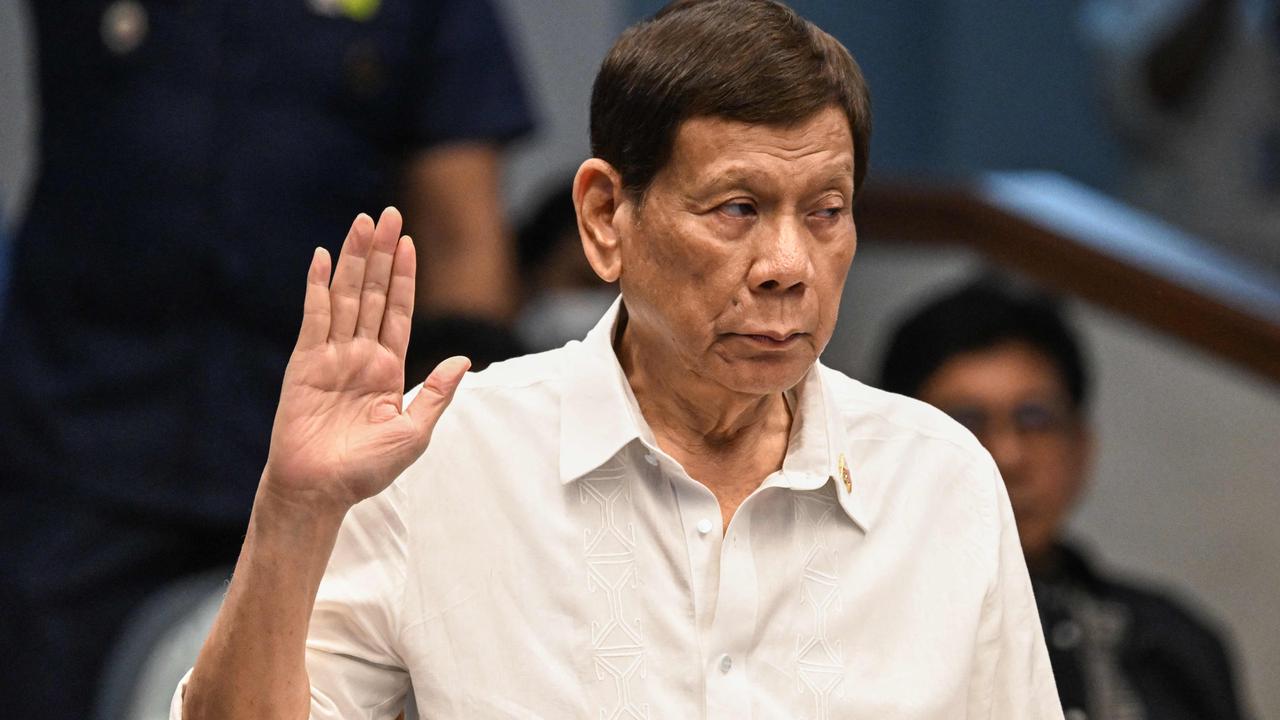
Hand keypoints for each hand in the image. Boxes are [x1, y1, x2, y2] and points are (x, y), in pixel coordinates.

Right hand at [262, 207, 468, 512]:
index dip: (403, 277)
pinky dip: (317, 287)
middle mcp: (360, 356)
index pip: (397, 312)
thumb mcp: (415, 432)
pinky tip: (321, 257)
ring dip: (353, 259)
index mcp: (387, 369)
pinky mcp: (304, 364)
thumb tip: (463, 360)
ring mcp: (331, 356)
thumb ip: (437, 394)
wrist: (320, 491)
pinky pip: (313, 318)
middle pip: (372, 294)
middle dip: (380, 254)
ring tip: (362, 222)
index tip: (409, 242)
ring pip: (345, 297)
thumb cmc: (366, 470)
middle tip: (388, 214)